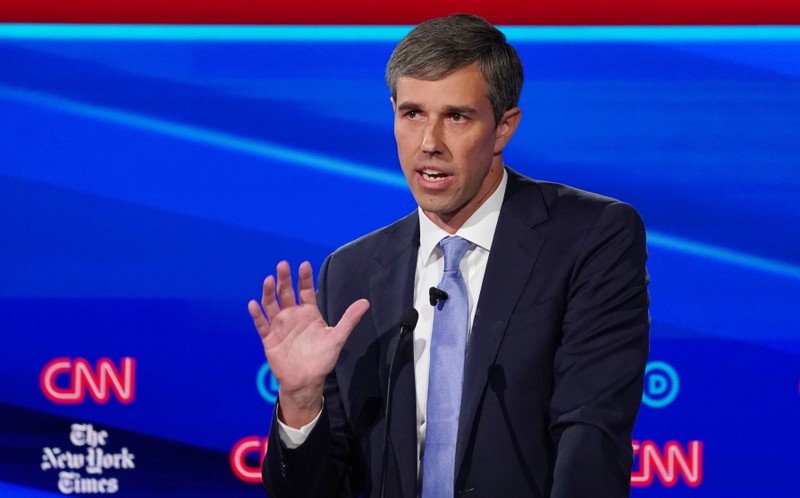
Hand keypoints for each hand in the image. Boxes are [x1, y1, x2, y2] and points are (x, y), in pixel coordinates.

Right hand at [248, 260, 368, 427]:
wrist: (307, 380)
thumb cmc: (322, 358)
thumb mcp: (337, 337)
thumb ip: (349, 319)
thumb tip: (366, 302)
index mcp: (308, 312)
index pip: (305, 290)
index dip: (304, 278)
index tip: (303, 264)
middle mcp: (292, 315)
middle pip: (286, 293)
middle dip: (284, 279)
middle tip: (282, 265)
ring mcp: (279, 325)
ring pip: (272, 305)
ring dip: (269, 292)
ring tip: (269, 280)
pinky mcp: (269, 338)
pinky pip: (261, 324)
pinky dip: (257, 315)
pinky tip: (254, 304)